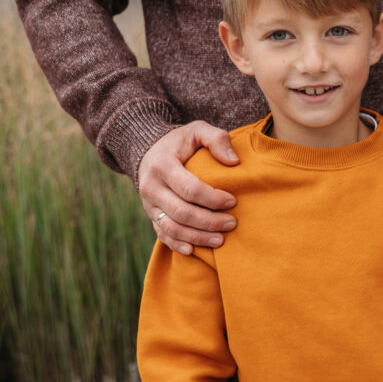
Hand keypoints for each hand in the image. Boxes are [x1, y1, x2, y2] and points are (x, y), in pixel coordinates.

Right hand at [137, 121, 239, 254]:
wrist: (149, 151)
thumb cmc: (180, 142)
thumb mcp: (197, 130)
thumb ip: (216, 139)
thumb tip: (234, 162)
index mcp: (162, 165)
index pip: (189, 188)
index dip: (213, 198)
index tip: (233, 201)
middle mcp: (151, 187)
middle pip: (181, 212)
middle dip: (209, 221)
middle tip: (233, 223)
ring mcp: (148, 204)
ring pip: (171, 228)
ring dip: (197, 237)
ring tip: (221, 240)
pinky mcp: (150, 216)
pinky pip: (162, 235)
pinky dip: (177, 245)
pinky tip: (194, 250)